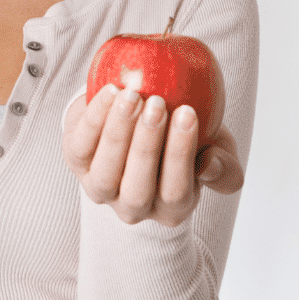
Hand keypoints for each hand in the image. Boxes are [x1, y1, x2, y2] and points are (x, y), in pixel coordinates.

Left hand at [62, 85, 244, 227]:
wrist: (133, 118)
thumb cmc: (178, 138)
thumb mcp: (213, 149)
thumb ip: (224, 163)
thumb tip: (209, 164)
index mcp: (171, 209)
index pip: (177, 191)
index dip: (181, 154)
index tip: (188, 112)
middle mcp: (133, 207)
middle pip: (138, 188)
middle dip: (148, 144)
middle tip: (158, 103)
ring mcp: (100, 188)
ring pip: (106, 170)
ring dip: (119, 131)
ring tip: (133, 95)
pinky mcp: (74, 161)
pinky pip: (81, 143)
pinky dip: (96, 116)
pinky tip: (112, 90)